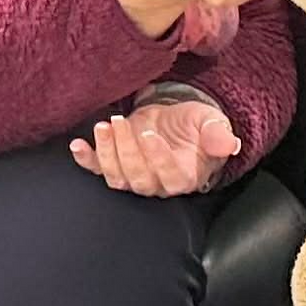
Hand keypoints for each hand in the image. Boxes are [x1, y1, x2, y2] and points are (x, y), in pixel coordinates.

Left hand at [69, 101, 241, 196]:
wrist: (176, 123)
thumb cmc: (196, 126)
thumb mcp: (211, 123)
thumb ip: (218, 133)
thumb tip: (228, 143)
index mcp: (184, 176)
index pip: (170, 176)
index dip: (158, 158)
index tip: (149, 133)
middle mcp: (157, 183)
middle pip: (139, 179)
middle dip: (126, 151)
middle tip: (120, 122)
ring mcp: (134, 177)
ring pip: (117, 177)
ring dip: (106, 153)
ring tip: (103, 126)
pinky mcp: (116, 165)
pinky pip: (97, 170)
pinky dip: (85, 160)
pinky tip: (77, 145)